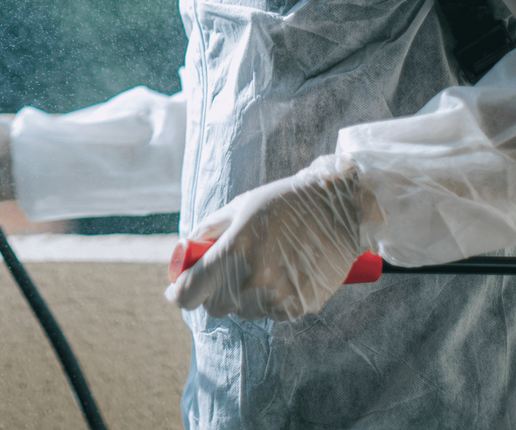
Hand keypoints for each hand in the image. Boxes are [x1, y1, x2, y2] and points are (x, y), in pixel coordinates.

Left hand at [166, 154, 370, 320]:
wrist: (340, 210)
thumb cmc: (284, 202)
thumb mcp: (240, 206)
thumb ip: (209, 229)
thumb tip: (185, 249)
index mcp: (234, 250)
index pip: (190, 292)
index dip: (178, 293)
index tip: (175, 290)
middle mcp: (253, 279)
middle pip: (214, 307)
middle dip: (214, 292)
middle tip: (226, 271)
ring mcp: (278, 297)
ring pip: (244, 311)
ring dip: (244, 296)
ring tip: (265, 265)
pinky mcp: (300, 307)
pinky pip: (271, 313)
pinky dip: (271, 300)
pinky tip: (284, 274)